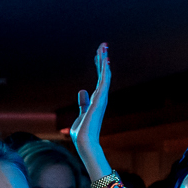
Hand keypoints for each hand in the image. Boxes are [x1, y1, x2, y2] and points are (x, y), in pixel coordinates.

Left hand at [71, 44, 113, 173]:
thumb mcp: (81, 113)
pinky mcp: (99, 101)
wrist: (84, 142)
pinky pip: (104, 83)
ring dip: (104, 61)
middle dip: (102, 59)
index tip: (100, 54)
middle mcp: (101, 98)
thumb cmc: (82, 132)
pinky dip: (105, 71)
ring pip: (104, 75)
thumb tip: (82, 90)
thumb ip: (83, 102)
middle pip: (103, 74)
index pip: (99, 79)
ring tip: (103, 47)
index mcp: (97, 100)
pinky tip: (105, 61)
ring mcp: (101, 99)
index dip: (100, 66)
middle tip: (103, 44)